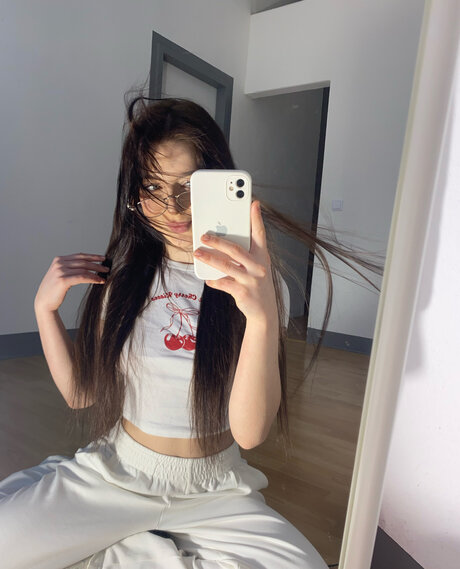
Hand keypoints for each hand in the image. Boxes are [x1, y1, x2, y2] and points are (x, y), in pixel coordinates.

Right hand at [34, 253, 108, 312]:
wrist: (44, 302)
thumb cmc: (54, 290)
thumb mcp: (61, 274)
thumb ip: (70, 268)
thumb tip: (88, 266)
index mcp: (58, 260)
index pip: (79, 256)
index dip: (92, 256)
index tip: (102, 258)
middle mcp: (59, 263)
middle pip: (83, 261)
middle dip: (97, 264)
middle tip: (106, 268)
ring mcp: (60, 271)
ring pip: (84, 269)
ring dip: (96, 272)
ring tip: (105, 275)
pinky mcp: (63, 280)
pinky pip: (82, 277)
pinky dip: (92, 278)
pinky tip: (99, 281)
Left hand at [193, 200, 276, 323]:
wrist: (264, 311)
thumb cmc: (257, 284)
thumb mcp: (257, 267)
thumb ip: (246, 254)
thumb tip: (224, 242)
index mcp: (262, 257)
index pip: (260, 234)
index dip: (256, 218)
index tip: (253, 203)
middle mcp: (258, 266)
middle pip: (236, 249)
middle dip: (218, 241)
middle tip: (204, 235)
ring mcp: (251, 280)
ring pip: (226, 265)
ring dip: (209, 258)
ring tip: (198, 253)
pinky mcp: (243, 292)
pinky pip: (223, 283)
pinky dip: (213, 280)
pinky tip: (208, 278)